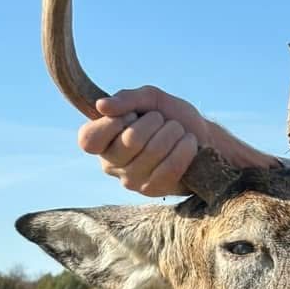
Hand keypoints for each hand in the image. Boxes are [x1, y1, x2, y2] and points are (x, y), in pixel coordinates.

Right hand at [78, 86, 280, 196]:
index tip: (131, 115)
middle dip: (154, 121)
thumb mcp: (149, 98)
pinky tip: (189, 143)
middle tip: (162, 120)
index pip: (88, 140)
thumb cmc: (169, 116)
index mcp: (101, 141)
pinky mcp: (153, 190)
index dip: (113, 123)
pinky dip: (185, 148)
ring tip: (178, 130)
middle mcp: (110, 164)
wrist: (200, 137)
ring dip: (173, 132)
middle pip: (130, 141)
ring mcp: (131, 180)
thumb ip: (126, 98)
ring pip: (153, 151)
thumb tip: (101, 106)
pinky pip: (170, 167)